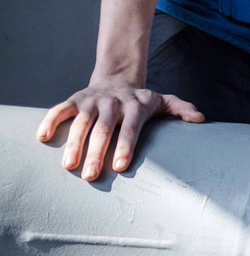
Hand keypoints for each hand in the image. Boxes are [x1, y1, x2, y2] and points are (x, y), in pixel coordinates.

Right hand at [38, 85, 204, 180]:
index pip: (130, 127)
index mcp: (135, 105)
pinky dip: (50, 121)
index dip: (125, 146)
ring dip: (73, 143)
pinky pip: (59, 110)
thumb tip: (200, 119)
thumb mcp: (163, 101)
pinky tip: (42, 139)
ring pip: (80, 122)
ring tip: (68, 166)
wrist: (117, 79)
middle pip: (104, 128)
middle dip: (96, 152)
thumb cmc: (141, 101)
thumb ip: (181, 109)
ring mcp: (92, 100)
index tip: (119, 167)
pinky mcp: (74, 100)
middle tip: (90, 176)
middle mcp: (113, 102)